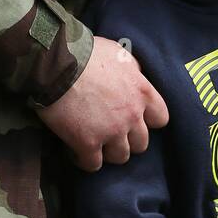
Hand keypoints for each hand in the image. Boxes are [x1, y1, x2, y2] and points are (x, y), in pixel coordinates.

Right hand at [34, 35, 168, 171]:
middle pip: (141, 144)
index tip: (134, 118)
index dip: (147, 121)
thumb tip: (137, 77)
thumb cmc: (87, 53)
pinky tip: (75, 149)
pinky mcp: (87, 143)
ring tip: (94, 141)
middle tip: (110, 132)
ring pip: (120, 157)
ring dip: (108, 151)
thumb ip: (133, 70)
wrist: (57, 63)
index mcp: (142, 92)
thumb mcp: (119, 54)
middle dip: (127, 139)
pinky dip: (84, 159)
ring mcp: (111, 131)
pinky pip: (93, 165)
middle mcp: (131, 115)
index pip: (160, 119)